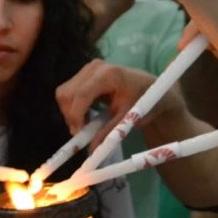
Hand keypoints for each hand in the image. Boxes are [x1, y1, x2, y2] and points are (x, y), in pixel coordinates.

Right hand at [56, 59, 185, 150]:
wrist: (152, 88)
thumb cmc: (145, 102)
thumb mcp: (128, 119)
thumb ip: (108, 133)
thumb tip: (91, 151)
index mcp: (109, 75)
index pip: (82, 95)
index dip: (76, 116)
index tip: (78, 135)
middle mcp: (96, 67)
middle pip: (67, 93)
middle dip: (70, 116)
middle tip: (80, 134)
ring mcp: (90, 68)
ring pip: (65, 92)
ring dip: (70, 112)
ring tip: (85, 125)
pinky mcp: (86, 72)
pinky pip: (69, 91)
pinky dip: (73, 106)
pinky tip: (87, 115)